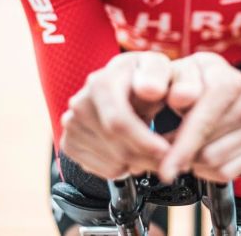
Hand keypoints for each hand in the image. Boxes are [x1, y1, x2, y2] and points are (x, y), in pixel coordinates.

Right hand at [60, 52, 171, 178]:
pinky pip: (104, 171)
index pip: (117, 123)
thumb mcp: (165, 70)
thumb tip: (151, 90)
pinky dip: (125, 167)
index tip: (166, 151)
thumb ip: (167, 77)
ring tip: (150, 145)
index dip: (145, 142)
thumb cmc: (148, 77)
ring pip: (115, 163)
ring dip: (141, 162)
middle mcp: (81, 102)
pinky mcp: (70, 143)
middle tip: (169, 157)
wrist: (128, 84)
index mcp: (102, 82)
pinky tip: (132, 147)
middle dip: (148, 158)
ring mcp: (73, 124)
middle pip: (117, 148)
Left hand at [160, 52, 240, 182]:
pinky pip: (226, 172)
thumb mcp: (169, 75)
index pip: (206, 119)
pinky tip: (198, 152)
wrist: (208, 87)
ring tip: (183, 145)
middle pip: (208, 148)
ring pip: (214, 162)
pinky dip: (205, 170)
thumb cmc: (186, 82)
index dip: (182, 144)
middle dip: (181, 153)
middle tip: (166, 145)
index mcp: (228, 79)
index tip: (162, 163)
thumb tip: (178, 97)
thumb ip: (166, 82)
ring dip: (191, 161)